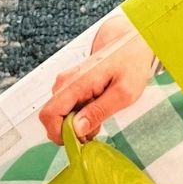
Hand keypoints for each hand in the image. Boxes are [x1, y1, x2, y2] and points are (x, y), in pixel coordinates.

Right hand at [38, 13, 155, 142]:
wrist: (133, 42)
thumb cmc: (132, 64)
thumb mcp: (124, 93)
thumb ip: (99, 111)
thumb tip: (77, 129)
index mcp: (76, 83)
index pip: (49, 115)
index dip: (59, 134)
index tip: (80, 140)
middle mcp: (65, 82)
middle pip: (52, 118)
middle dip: (71, 130)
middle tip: (96, 129)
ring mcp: (67, 83)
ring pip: (60, 114)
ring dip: (77, 123)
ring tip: (101, 116)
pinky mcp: (71, 85)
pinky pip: (67, 107)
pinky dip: (80, 115)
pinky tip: (98, 109)